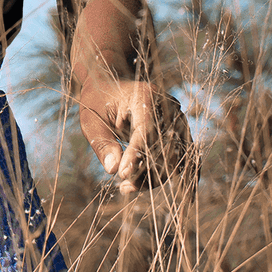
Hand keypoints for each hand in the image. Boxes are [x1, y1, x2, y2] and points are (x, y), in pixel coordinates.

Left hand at [78, 78, 192, 194]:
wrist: (110, 84)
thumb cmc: (98, 101)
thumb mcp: (91, 120)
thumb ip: (103, 144)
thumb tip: (114, 170)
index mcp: (145, 95)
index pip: (146, 129)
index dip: (136, 154)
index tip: (123, 175)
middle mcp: (167, 106)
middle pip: (164, 146)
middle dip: (146, 171)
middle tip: (123, 187)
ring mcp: (177, 118)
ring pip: (175, 156)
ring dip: (155, 177)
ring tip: (128, 187)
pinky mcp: (179, 131)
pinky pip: (180, 157)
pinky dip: (167, 174)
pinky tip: (152, 187)